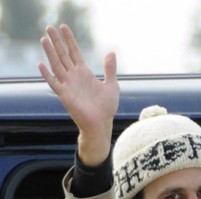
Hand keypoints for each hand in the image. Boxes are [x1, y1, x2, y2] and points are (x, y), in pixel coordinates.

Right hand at [38, 24, 119, 164]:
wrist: (102, 124)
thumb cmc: (106, 107)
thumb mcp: (112, 85)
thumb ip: (110, 69)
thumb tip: (111, 52)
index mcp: (84, 73)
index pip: (74, 52)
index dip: (69, 40)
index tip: (64, 27)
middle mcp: (74, 77)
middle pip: (63, 55)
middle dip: (56, 41)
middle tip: (49, 26)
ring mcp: (68, 85)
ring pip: (57, 65)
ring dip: (50, 53)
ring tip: (44, 39)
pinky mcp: (65, 96)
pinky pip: (54, 84)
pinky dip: (48, 75)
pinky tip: (41, 65)